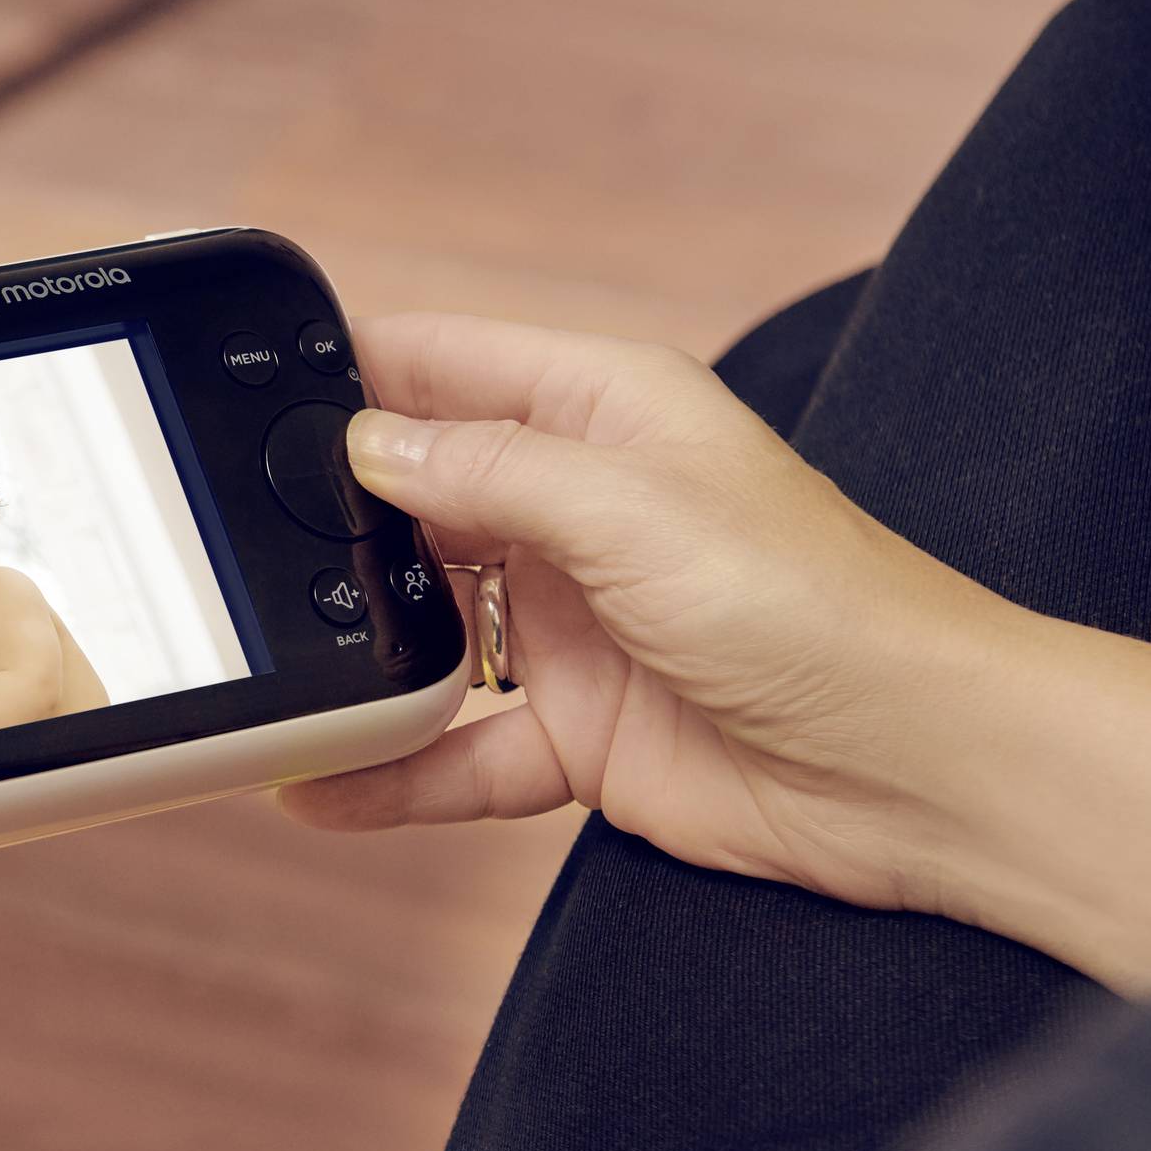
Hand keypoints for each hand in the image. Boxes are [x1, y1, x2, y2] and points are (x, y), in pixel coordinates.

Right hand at [282, 312, 1021, 918]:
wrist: (922, 770)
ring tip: (262, 664)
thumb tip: (366, 447)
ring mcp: (575, 626)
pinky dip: (387, 771)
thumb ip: (490, 473)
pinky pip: (454, 751)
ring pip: (423, 628)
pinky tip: (315, 785)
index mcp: (606, 414)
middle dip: (329, 524)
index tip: (241, 388)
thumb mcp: (635, 510)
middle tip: (229, 548)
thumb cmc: (823, 612)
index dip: (348, 370)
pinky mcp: (578, 734)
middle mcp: (580, 511)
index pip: (445, 364)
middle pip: (415, 500)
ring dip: (350, 652)